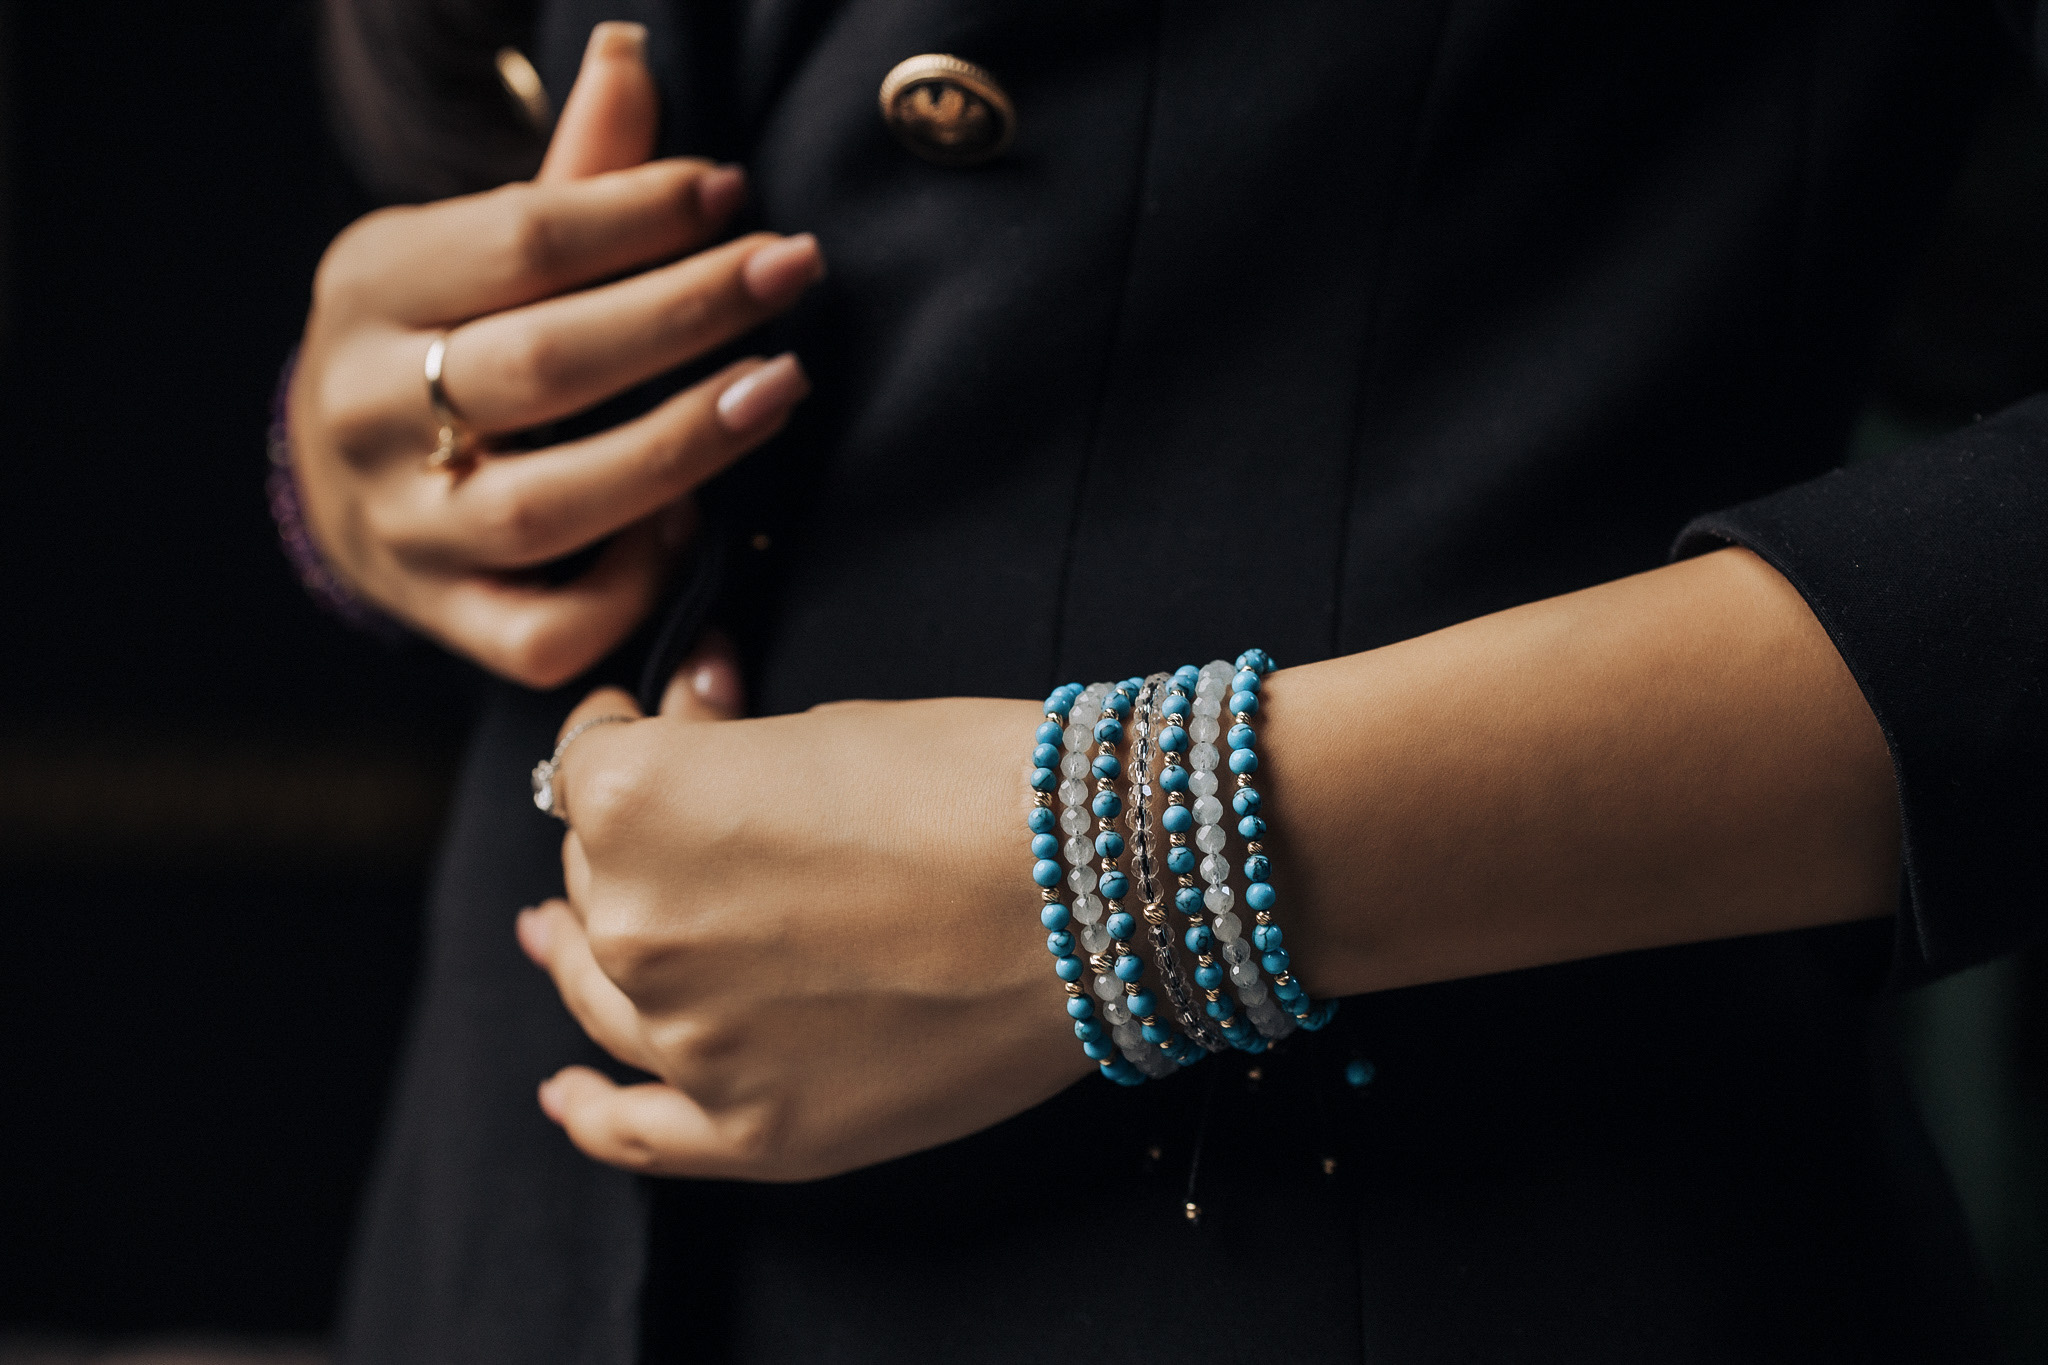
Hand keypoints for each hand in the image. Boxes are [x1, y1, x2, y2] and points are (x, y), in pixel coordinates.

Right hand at [288, 23, 824, 685]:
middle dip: (684, 313)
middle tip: (792, 269)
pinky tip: (693, 530)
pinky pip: (545, 632)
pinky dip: (627, 591)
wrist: (347, 476)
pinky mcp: (448, 618)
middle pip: (543, 365)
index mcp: (371, 289)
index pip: (520, 242)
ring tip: (779, 385)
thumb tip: (631, 55)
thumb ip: (568, 178)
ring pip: (547, 505)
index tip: (735, 195)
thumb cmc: (448, 336)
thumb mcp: (474, 246)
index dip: (639, 215)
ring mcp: (405, 529)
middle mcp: (370, 412)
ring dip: (679, 447)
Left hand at [515, 651, 1086, 1179]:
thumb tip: (682, 736)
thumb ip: (716, 753)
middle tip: (712, 808)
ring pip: (604, 989)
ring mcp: (692, 1040)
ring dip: (586, 951)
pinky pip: (637, 1132)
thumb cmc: (974, 781)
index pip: (582, 764)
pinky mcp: (758, 1126)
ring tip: (560, 938)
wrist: (1101, 888)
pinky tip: (568, 1093)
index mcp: (634, 807)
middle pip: (591, 876)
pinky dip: (593, 1111)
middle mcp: (635, 928)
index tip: (667, 716)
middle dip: (636, 832)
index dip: (627, 726)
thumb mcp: (820, 725)